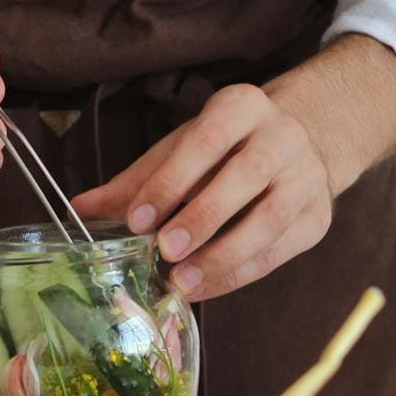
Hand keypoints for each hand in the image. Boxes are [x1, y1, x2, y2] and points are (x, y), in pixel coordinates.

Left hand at [73, 85, 332, 300]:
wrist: (299, 147)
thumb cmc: (225, 150)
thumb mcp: (181, 150)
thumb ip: (136, 181)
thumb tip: (77, 211)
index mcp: (242, 107)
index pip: (206, 140)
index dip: (170, 181)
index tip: (137, 220)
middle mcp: (282, 136)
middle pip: (245, 176)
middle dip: (202, 217)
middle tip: (164, 251)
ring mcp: (307, 177)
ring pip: (270, 218)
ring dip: (223, 255)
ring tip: (182, 282)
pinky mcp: (318, 218)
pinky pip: (279, 251)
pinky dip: (239, 274)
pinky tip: (204, 288)